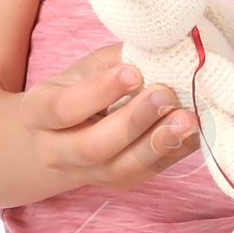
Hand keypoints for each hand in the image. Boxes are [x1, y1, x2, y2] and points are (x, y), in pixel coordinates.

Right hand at [17, 43, 201, 194]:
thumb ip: (116, 60)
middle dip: (132, 122)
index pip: (63, 108)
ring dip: (158, 144)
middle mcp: (56, 151)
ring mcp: (87, 174)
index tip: (133, 72)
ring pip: (121, 170)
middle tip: (165, 95)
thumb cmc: (81, 88)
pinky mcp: (118, 183)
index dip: (99, 92)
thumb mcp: (87, 68)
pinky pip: (146, 175)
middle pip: (92, 147)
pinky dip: (174, 153)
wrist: (65, 133)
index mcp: (39, 114)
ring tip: (187, 118)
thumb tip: (159, 49)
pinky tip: (194, 131)